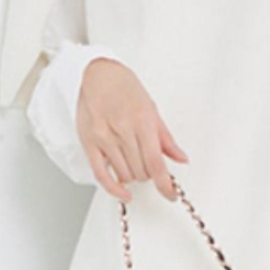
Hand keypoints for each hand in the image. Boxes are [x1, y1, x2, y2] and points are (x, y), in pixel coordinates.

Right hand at [76, 58, 188, 203]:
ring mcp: (104, 137)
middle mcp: (122, 130)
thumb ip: (166, 138)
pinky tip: (124, 193)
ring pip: (125, 175)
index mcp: (142, 121)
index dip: (165, 185)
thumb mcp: (151, 109)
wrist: (97, 74)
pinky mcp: (89, 143)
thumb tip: (181, 158)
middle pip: (142, 172)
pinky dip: (114, 189)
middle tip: (147, 163)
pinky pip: (101, 175)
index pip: (156, 163)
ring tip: (133, 161)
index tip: (170, 194)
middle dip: (149, 173)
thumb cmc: (125, 88)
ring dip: (134, 175)